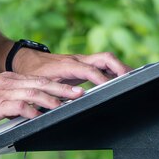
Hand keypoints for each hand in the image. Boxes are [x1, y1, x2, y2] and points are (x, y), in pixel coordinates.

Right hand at [0, 72, 87, 127]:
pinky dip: (30, 110)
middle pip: (41, 84)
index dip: (58, 84)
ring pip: (33, 92)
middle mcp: (9, 83)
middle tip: (80, 93)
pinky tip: (39, 115)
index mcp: (9, 80)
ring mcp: (2, 93)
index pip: (38, 80)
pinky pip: (17, 106)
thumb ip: (9, 99)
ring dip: (52, 99)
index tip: (73, 88)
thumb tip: (25, 109)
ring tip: (66, 104)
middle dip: (62, 89)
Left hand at [9, 49, 130, 86]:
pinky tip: (120, 80)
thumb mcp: (40, 84)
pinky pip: (102, 64)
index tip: (111, 88)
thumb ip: (53, 92)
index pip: (89, 70)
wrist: (26, 59)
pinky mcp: (83, 64)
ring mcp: (81, 60)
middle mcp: (77, 60)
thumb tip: (70, 100)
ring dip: (120, 68)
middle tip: (131, 80)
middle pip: (105, 58)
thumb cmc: (32, 72)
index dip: (102, 79)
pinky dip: (113, 70)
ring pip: (106, 59)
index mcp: (67, 65)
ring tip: (132, 80)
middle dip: (120, 68)